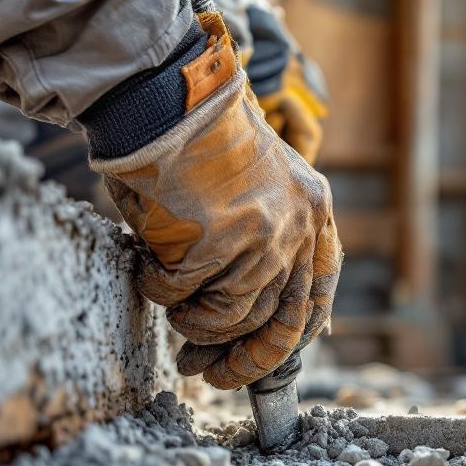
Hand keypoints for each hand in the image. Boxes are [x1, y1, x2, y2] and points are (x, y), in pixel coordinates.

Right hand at [93, 13, 341, 388]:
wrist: (166, 95)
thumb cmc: (200, 138)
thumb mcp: (258, 182)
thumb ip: (269, 238)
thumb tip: (254, 313)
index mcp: (314, 209)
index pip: (316, 294)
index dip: (290, 336)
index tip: (260, 360)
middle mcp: (297, 227)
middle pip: (277, 320)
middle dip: (240, 359)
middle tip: (204, 370)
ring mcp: (260, 238)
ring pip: (227, 315)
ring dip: (192, 319)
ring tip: (172, 301)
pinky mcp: (215, 243)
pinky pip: (180, 294)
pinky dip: (159, 289)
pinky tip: (148, 266)